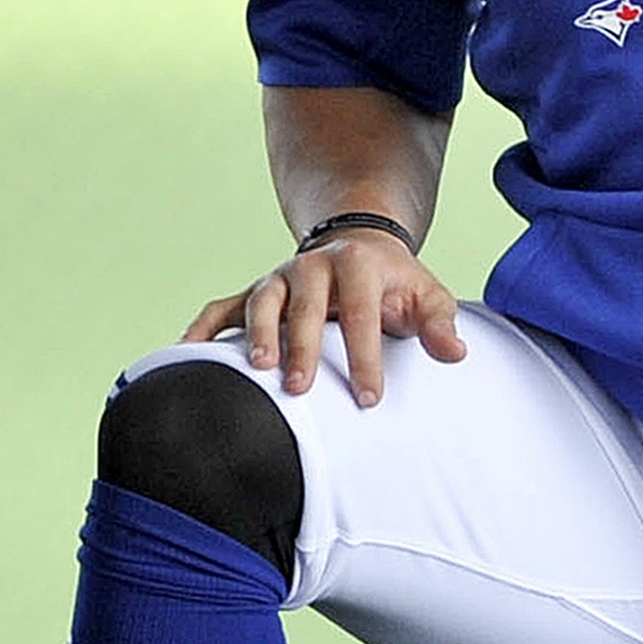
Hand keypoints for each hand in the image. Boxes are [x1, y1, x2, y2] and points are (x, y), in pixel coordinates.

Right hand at [184, 234, 465, 407]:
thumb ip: (439, 323)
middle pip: (305, 307)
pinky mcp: (254, 292)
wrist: (358, 245)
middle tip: (300, 389)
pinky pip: (222, 307)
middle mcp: (312, 267)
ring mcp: (279, 278)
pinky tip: (188, 352)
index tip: (369, 398)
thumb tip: (455, 353)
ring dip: (256, 333)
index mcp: (358, 266)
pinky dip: (204, 328)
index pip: (361, 314)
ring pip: (262, 301)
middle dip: (302, 347)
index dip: (365, 357)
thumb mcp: (427, 295)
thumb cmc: (395, 284)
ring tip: (257, 368)